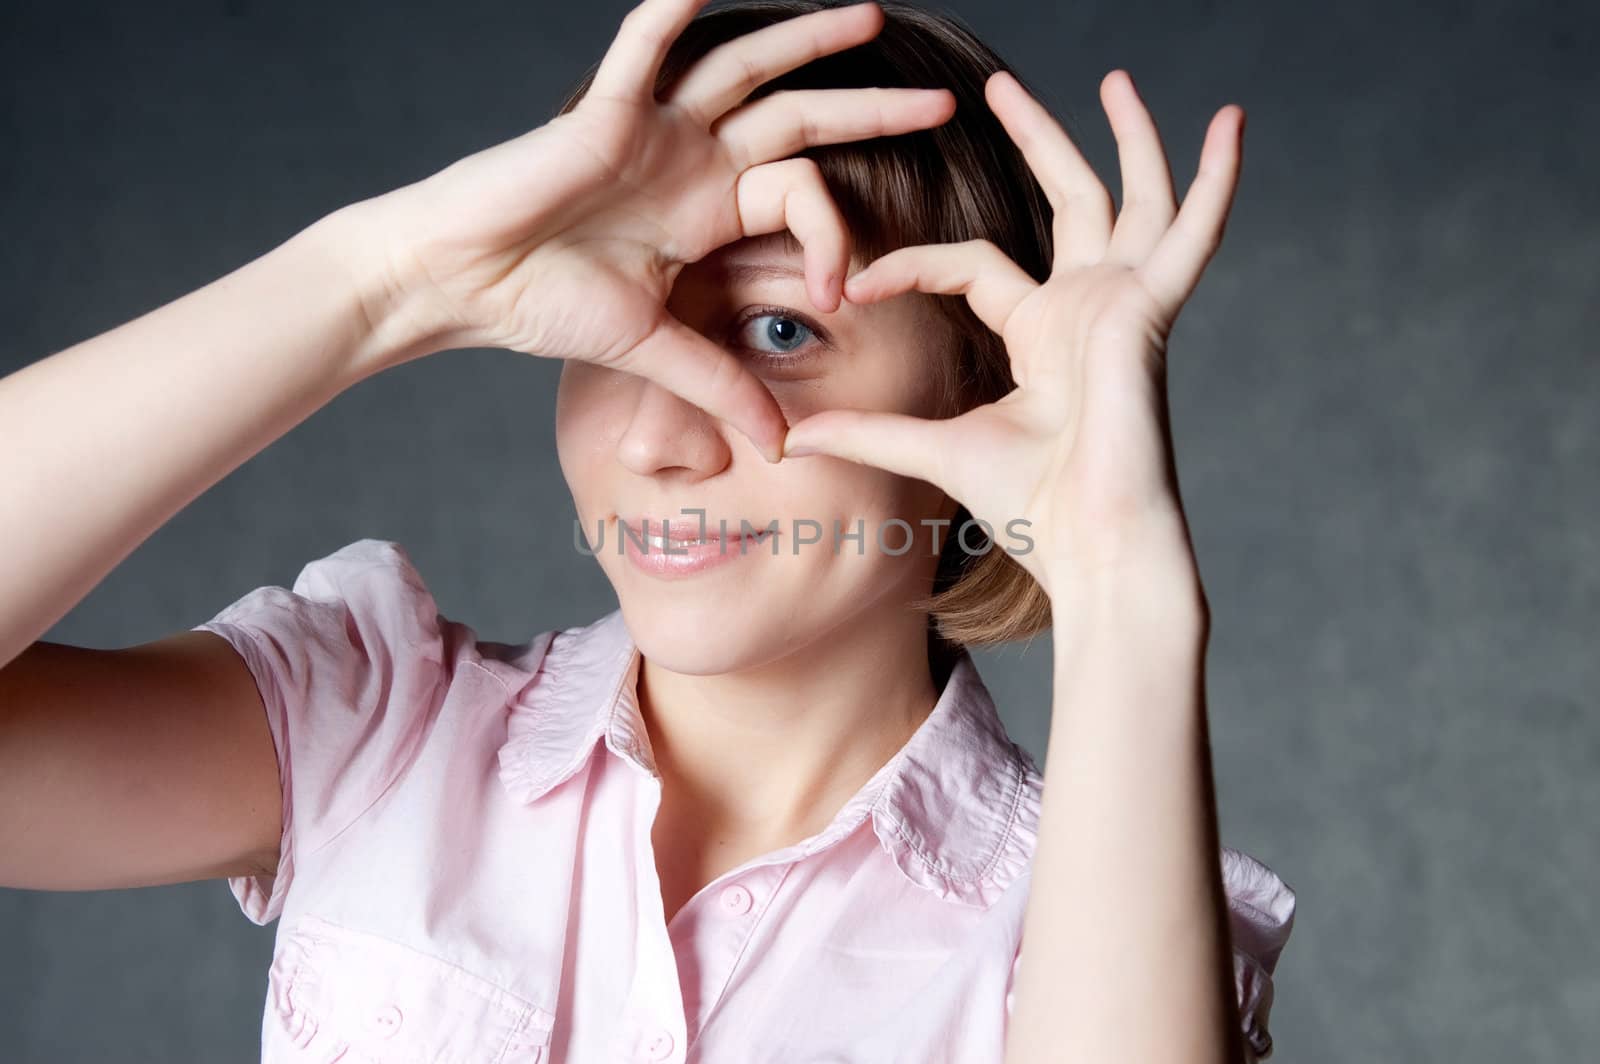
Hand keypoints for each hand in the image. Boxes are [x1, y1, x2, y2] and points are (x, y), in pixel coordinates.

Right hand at [337, 0, 954, 462]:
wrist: (462, 282)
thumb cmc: (545, 305)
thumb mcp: (655, 347)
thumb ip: (721, 384)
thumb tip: (779, 445)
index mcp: (709, 208)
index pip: (801, 196)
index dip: (835, 239)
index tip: (844, 294)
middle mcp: (691, 158)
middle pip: (798, 118)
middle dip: (870, 109)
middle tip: (944, 103)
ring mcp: (652, 128)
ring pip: (744, 68)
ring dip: (804, 41)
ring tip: (865, 15)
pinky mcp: (604, 112)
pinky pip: (646, 47)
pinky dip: (676, 13)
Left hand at [781, 69, 1242, 599]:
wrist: (1090, 543)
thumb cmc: (1030, 507)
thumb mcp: (932, 450)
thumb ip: (867, 432)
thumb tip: (788, 440)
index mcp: (1040, 335)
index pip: (971, 266)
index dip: (908, 266)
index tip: (849, 286)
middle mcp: (1085, 309)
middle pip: (1065, 201)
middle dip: (1036, 139)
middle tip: (999, 85)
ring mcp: (1123, 305)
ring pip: (1128, 198)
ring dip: (1124, 137)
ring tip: (1116, 76)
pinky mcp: (1150, 310)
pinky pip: (1192, 233)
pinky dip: (1215, 180)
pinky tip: (1231, 122)